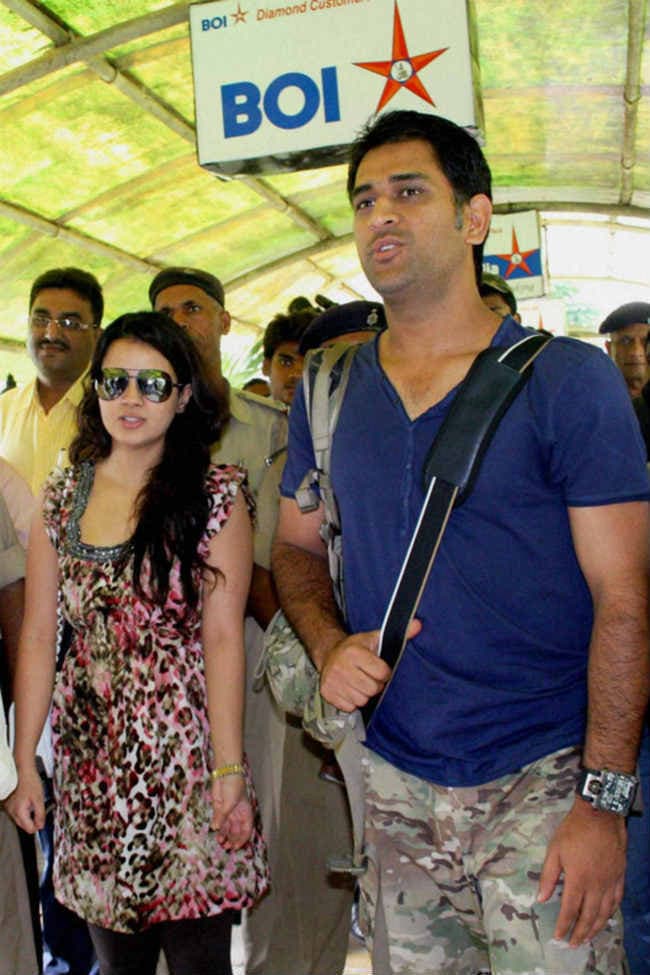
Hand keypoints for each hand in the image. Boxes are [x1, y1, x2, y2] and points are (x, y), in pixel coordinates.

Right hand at [5, 763, 45, 833]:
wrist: (23, 771)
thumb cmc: (30, 782)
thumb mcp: (39, 799)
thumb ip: (40, 814)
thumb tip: (41, 826)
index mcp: (19, 812)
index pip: (29, 829)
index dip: (38, 826)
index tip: (42, 821)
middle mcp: (12, 812)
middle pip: (23, 826)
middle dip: (32, 822)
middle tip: (39, 812)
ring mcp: (9, 808)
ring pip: (20, 820)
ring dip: (28, 817)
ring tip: (33, 805)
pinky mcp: (8, 805)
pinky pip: (16, 813)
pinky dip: (23, 811)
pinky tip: (27, 802)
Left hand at [210, 773, 252, 849]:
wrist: (225, 773)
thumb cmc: (233, 786)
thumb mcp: (229, 803)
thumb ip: (222, 817)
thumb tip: (215, 828)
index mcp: (245, 812)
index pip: (246, 829)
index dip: (242, 839)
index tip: (237, 847)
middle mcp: (237, 813)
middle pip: (236, 830)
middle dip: (232, 839)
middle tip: (227, 847)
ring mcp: (228, 811)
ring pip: (227, 827)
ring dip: (224, 835)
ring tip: (220, 842)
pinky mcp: (219, 807)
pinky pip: (219, 820)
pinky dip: (218, 827)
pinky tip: (215, 832)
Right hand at [320, 619, 420, 710]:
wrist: (329, 654)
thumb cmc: (355, 649)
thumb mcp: (375, 638)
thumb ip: (399, 634)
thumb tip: (418, 625)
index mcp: (354, 652)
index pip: (382, 673)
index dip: (384, 673)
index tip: (378, 668)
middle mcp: (341, 666)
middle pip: (372, 689)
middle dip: (374, 685)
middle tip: (368, 676)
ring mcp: (333, 680)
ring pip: (361, 700)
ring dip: (363, 694)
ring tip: (358, 682)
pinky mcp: (327, 693)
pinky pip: (349, 707)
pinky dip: (351, 702)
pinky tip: (349, 689)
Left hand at [537, 798, 625, 945]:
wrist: (600, 814)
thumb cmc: (574, 830)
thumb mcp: (554, 850)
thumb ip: (548, 876)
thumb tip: (541, 898)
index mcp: (578, 879)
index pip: (570, 910)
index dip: (564, 925)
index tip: (558, 937)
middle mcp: (596, 885)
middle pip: (589, 916)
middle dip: (580, 933)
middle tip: (573, 944)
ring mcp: (610, 881)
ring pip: (604, 912)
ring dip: (596, 928)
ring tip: (588, 938)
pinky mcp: (619, 875)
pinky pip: (616, 900)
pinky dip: (611, 913)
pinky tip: (606, 917)